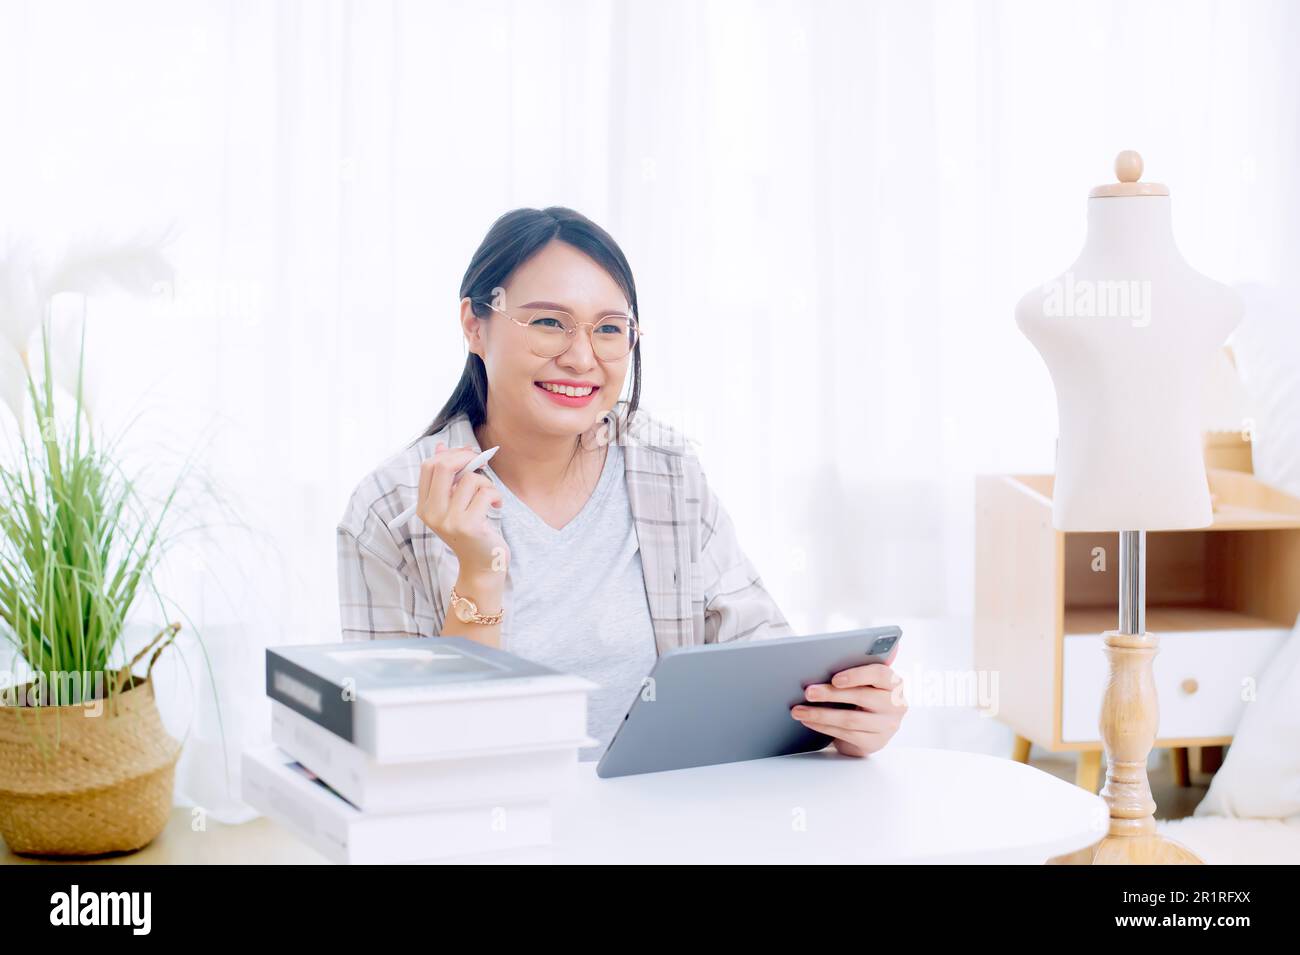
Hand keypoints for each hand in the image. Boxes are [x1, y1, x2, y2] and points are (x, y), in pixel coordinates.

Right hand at [417, 442, 509, 581]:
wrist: (482, 566)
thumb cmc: (472, 532)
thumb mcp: (454, 504)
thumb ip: (447, 478)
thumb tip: (440, 447)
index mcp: (424, 507)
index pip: (429, 466)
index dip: (450, 454)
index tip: (467, 454)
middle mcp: (432, 514)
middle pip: (443, 466)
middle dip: (466, 457)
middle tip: (481, 462)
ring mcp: (449, 520)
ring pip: (470, 479)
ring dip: (486, 483)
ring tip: (489, 497)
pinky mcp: (469, 525)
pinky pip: (485, 492)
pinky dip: (495, 495)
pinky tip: (496, 506)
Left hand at [790, 661, 906, 756]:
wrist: (872, 726)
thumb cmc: (863, 695)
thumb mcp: (864, 683)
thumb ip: (851, 674)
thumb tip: (819, 667)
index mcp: (894, 683)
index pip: (879, 674)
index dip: (857, 675)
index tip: (834, 678)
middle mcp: (895, 705)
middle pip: (862, 697)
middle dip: (831, 694)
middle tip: (808, 692)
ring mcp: (887, 726)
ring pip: (851, 719)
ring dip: (821, 714)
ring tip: (800, 710)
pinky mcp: (875, 743)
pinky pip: (846, 734)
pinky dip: (824, 727)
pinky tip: (809, 721)